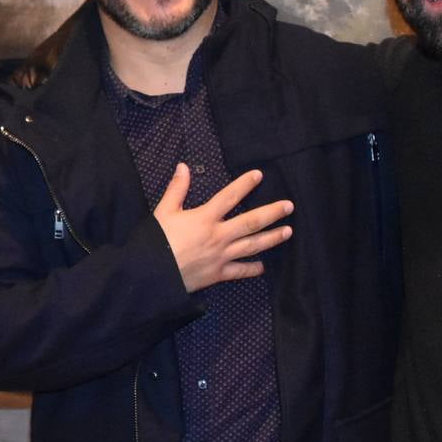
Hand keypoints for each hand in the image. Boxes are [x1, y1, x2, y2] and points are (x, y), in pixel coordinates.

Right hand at [154, 165, 291, 291]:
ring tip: (287, 232)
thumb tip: (183, 167)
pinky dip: (252, 269)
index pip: (229, 197)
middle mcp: (218, 236)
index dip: (245, 184)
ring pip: (252, 246)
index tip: (259, 175)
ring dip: (271, 238)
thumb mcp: (164, 211)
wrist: (152, 273)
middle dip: (272, 213)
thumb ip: (176, 189)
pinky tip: (262, 267)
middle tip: (289, 206)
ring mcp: (221, 256)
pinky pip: (239, 271)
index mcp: (205, 218)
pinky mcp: (218, 274)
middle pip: (251, 222)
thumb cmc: (156, 241)